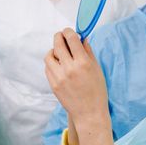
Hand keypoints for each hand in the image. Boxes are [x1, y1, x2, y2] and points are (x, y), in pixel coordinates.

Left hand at [45, 28, 113, 144]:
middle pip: (57, 44)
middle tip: (62, 36)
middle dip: (59, 36)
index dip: (69, 31)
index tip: (69, 31)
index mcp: (83, 63)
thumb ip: (88, 52)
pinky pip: (48, 67)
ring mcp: (59, 77)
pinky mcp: (53, 84)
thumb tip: (82, 38)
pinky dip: (52, 63)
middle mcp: (69, 68)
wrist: (89, 113)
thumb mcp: (97, 69)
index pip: (72, 38)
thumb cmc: (97, 91)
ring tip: (60, 53)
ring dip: (54, 50)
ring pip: (49, 55)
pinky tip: (59, 65)